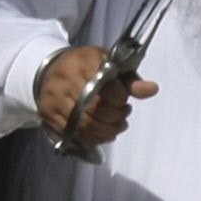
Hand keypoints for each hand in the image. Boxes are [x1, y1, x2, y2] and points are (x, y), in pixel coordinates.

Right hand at [37, 44, 156, 145]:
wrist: (53, 69)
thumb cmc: (87, 67)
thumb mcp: (110, 65)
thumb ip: (131, 80)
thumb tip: (152, 89)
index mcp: (84, 62)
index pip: (107, 89)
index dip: (120, 100)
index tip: (125, 101)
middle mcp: (65, 80)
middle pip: (95, 110)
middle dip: (115, 117)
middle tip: (123, 115)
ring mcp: (54, 99)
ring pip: (85, 125)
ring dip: (107, 131)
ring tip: (116, 125)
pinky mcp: (48, 114)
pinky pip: (74, 134)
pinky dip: (93, 138)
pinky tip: (103, 132)